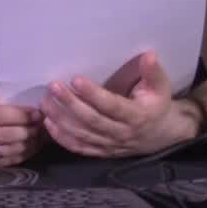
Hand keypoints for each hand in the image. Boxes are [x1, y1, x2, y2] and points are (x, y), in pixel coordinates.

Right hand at [0, 84, 44, 167]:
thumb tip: (22, 103)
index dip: (17, 114)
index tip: (35, 111)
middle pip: (3, 135)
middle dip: (26, 129)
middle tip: (40, 121)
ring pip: (9, 150)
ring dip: (28, 142)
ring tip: (37, 131)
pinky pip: (9, 161)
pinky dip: (24, 152)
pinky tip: (31, 142)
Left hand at [41, 51, 195, 158]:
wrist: (162, 135)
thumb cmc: (158, 105)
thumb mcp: (161, 87)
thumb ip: (153, 72)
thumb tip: (148, 55)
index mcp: (137, 116)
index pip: (112, 105)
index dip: (93, 94)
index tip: (75, 79)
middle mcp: (122, 133)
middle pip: (92, 120)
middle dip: (70, 104)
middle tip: (53, 87)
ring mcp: (110, 145)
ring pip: (83, 135)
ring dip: (61, 120)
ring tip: (44, 103)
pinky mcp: (102, 152)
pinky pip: (80, 148)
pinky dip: (63, 138)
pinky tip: (48, 124)